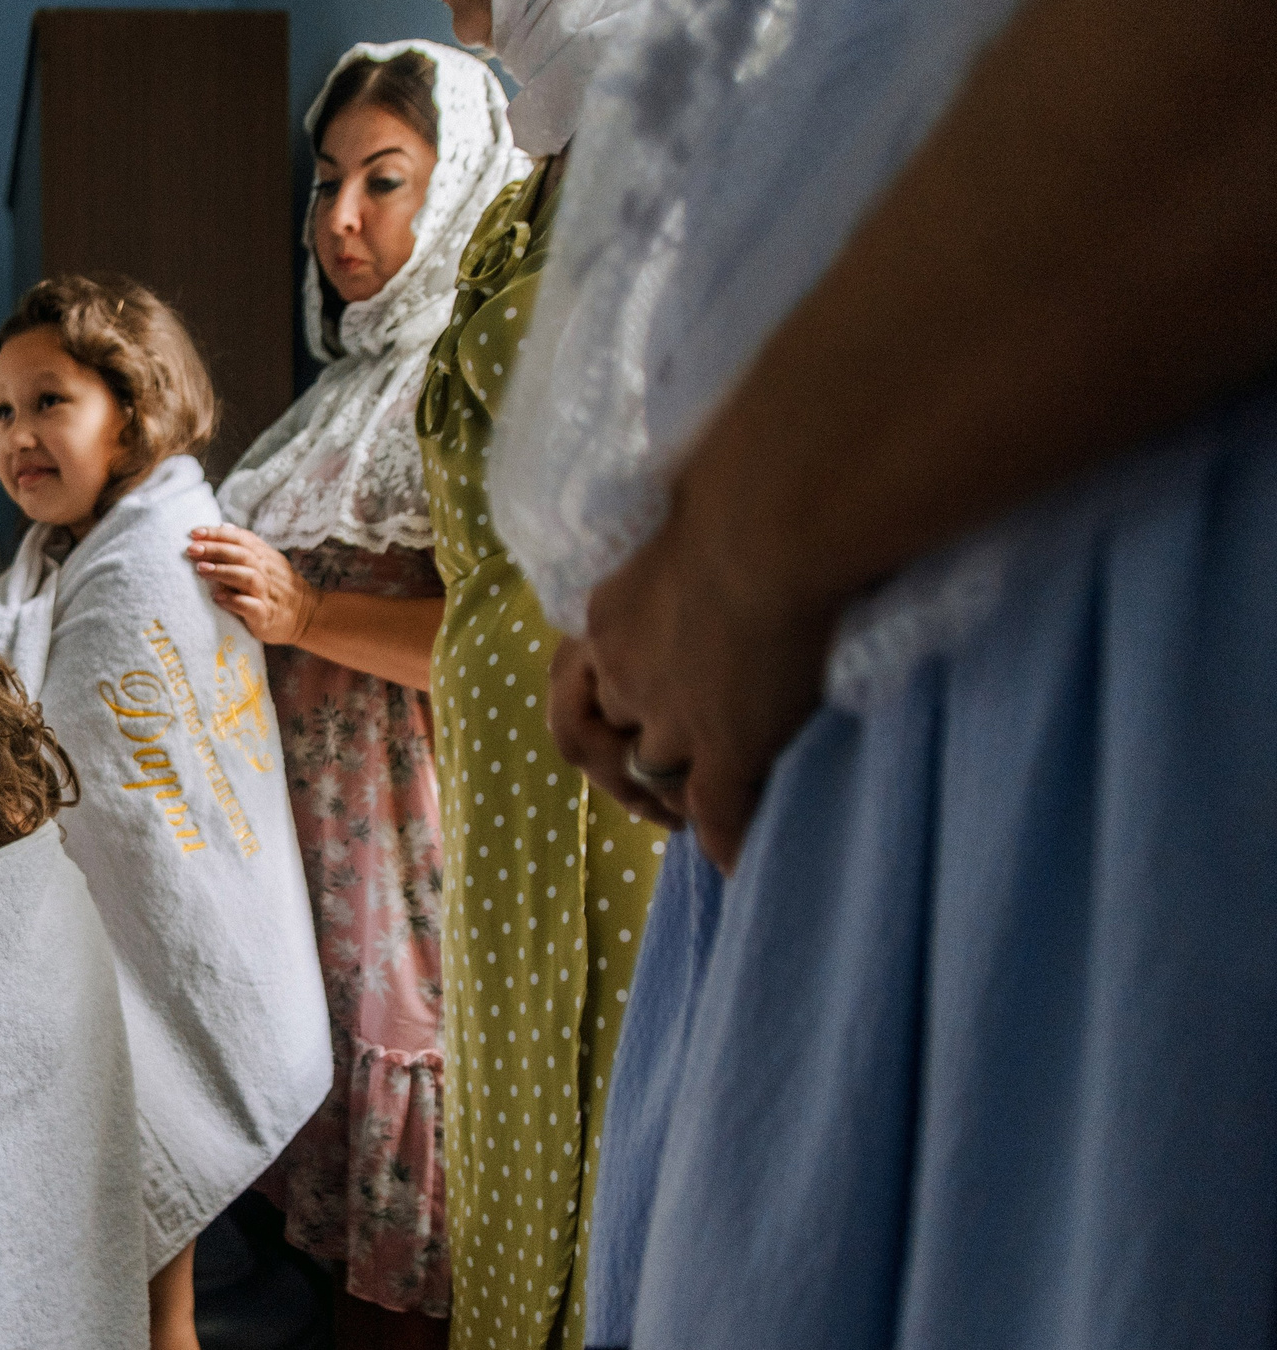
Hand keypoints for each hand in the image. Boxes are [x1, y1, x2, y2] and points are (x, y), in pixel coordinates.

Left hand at [185, 524, 319, 646]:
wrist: (307, 616)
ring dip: (223, 571)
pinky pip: (251, 607)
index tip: (194, 533)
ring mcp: (268, 594)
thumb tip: (223, 525)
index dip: (218, 534)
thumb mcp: (267, 561)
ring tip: (201, 569)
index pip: (241, 539)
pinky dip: (234, 601)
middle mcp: (267, 572)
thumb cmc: (278, 588)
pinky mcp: (266, 615)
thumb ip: (246, 545)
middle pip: (242, 555)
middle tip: (192, 550)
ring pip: (247, 577)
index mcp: (265, 557)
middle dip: (216, 550)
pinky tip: (217, 598)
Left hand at [573, 490, 838, 874]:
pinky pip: (718, 810)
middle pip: (607, 737)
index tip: (617, 733)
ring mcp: (672, 714)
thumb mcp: (686, 510)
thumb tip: (712, 503)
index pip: (576, 682)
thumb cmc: (741, 485)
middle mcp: (622, 671)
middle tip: (650, 799)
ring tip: (693, 824)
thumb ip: (688, 532)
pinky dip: (726, 841)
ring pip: (655, 775)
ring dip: (670, 805)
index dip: (594, 716)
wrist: (772, 516)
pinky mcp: (727, 744)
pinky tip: (737, 865)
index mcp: (604, 614)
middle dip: (623, 771)